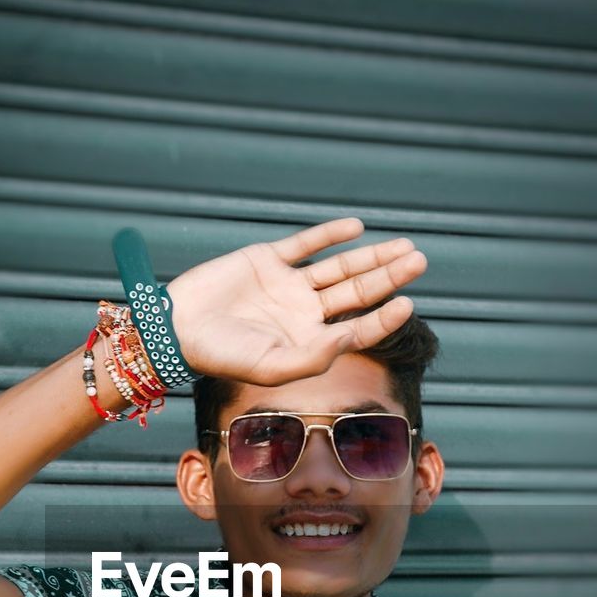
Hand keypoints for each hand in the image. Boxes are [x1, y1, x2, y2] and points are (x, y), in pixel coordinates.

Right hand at [164, 217, 427, 385]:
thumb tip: (356, 334)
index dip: (385, 317)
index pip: (359, 328)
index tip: (408, 302)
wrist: (176, 328)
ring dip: (371, 257)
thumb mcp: (271, 366)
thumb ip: (316, 355)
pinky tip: (356, 229)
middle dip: (389, 277)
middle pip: (357, 292)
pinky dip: (330, 236)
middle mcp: (304, 313)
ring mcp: (288, 286)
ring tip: (403, 247)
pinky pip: (306, 245)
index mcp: (309, 342)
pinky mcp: (268, 260)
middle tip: (420, 261)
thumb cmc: (221, 356)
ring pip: (339, 267)